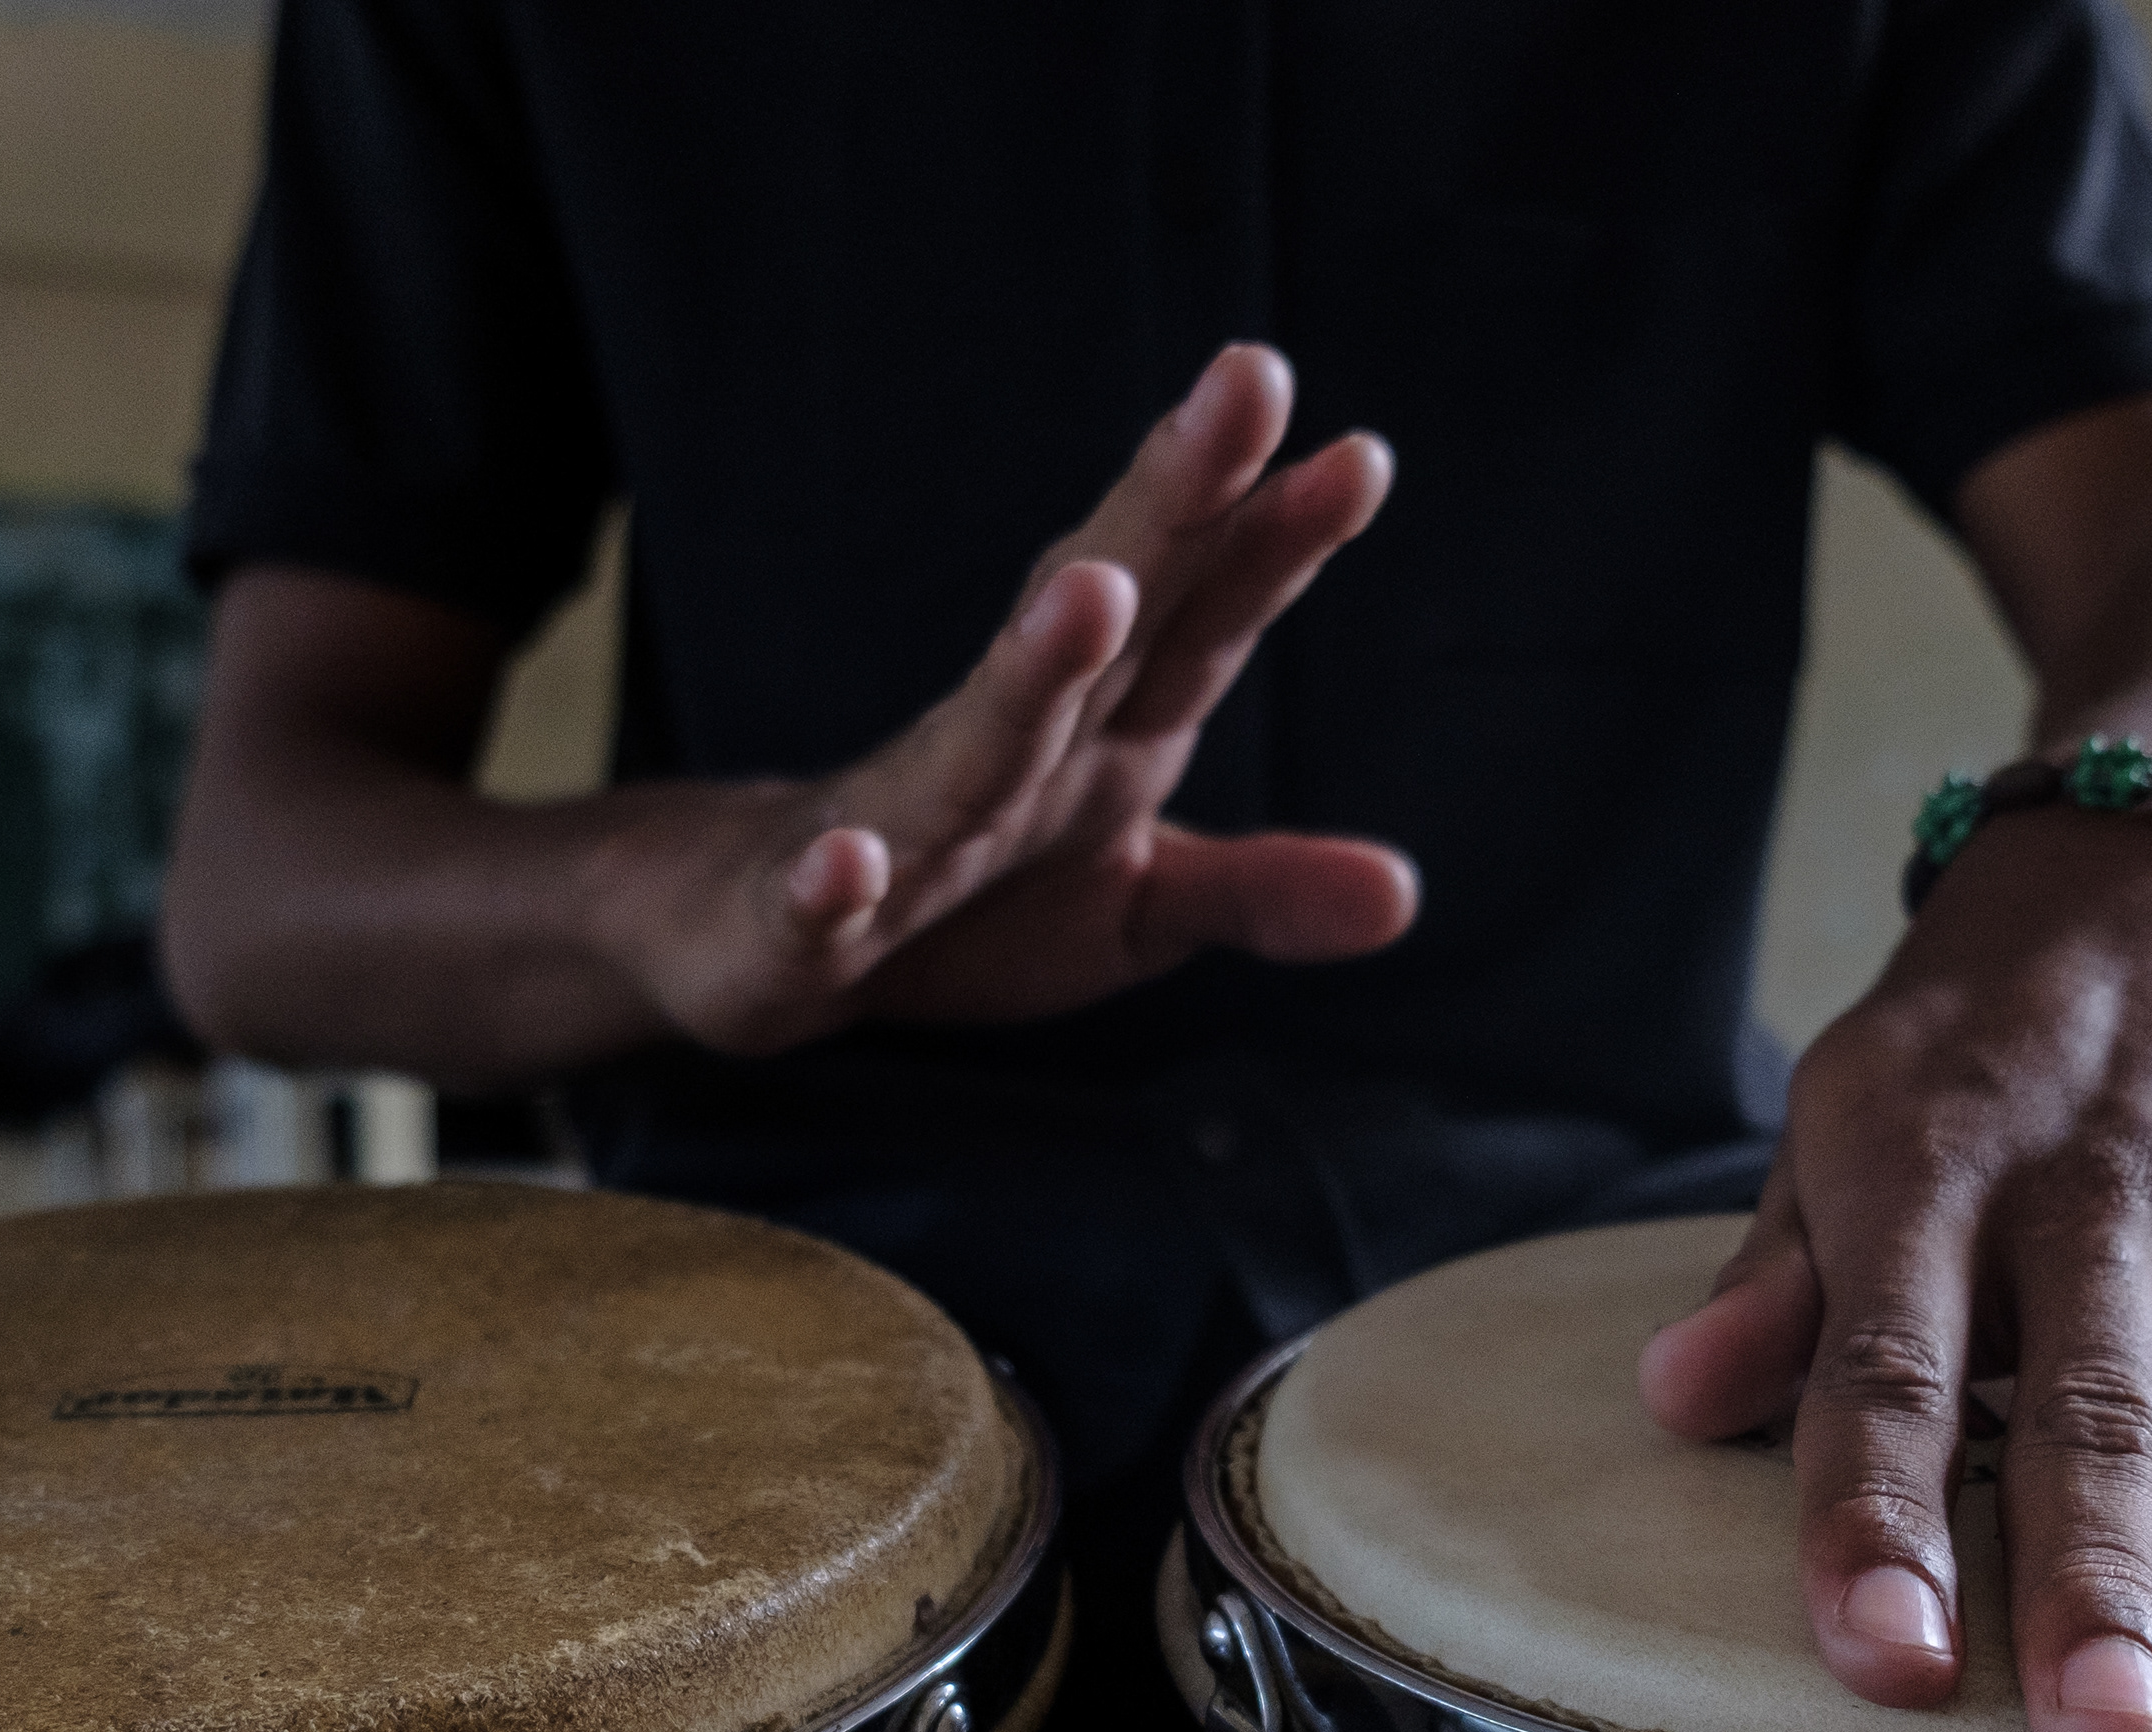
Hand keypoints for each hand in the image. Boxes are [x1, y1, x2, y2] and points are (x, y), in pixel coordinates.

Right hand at [588, 343, 1417, 1053]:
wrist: (746, 936)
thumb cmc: (968, 903)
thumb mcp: (1135, 910)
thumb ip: (1259, 893)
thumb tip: (1404, 896)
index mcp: (1103, 729)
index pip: (1202, 618)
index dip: (1277, 539)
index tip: (1363, 454)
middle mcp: (1010, 746)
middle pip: (1100, 609)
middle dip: (1173, 499)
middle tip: (1251, 375)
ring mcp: (898, 826)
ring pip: (973, 744)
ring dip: (1030, 666)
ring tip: (1090, 590)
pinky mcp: (797, 922)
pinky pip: (816, 902)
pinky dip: (829, 881)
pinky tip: (844, 862)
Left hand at [1636, 809, 2151, 1731]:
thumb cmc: (1970, 1053)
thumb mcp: (1838, 1126)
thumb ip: (1780, 1282)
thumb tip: (1673, 1395)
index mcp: (1929, 1168)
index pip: (1888, 1362)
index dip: (1882, 1517)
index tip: (1889, 1661)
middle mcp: (2094, 1180)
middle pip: (2094, 1409)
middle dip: (2103, 1589)